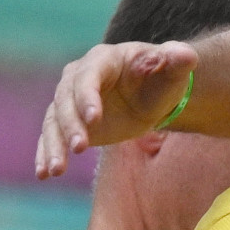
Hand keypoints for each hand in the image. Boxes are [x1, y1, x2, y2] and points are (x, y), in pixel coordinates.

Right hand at [35, 40, 196, 176]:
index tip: (94, 118)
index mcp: (103, 59)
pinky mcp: (68, 121)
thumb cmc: (163, 78)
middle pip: (66, 100)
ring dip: (53, 145)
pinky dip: (45, 153)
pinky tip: (43, 174)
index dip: (88, 96)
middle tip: (80, 148)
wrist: (152, 95)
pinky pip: (51, 136)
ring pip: (54, 121)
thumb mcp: (174, 69)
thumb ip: (178, 60)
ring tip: (55, 171)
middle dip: (71, 125)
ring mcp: (70, 100)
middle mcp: (78, 76)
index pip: (89, 76)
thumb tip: (185, 55)